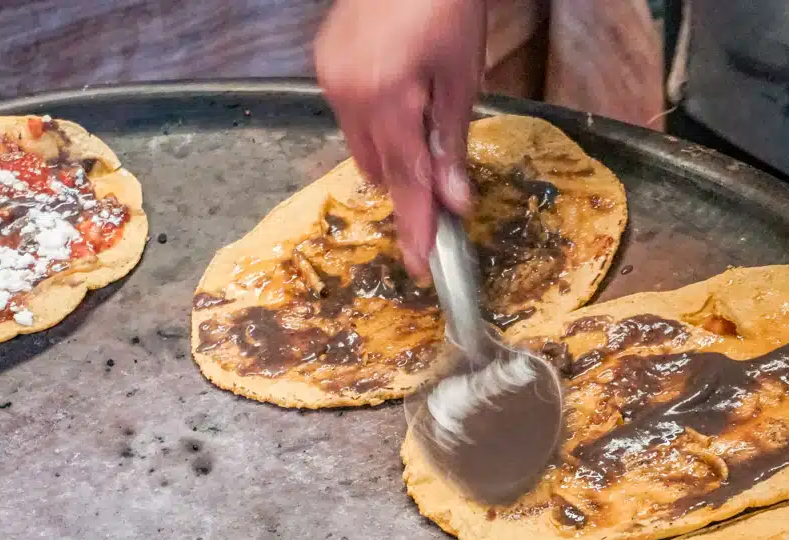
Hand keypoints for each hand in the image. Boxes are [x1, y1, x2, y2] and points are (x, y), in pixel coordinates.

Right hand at [316, 0, 486, 281]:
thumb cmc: (449, 7)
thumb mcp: (464, 75)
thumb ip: (451, 143)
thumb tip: (453, 204)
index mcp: (389, 99)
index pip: (406, 182)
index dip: (415, 227)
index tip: (419, 266)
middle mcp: (349, 96)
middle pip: (380, 171)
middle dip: (409, 182)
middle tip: (441, 177)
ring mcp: (331, 81)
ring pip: (361, 147)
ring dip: (391, 151)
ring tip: (419, 115)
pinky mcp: (324, 66)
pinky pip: (350, 116)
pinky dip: (375, 121)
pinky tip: (396, 91)